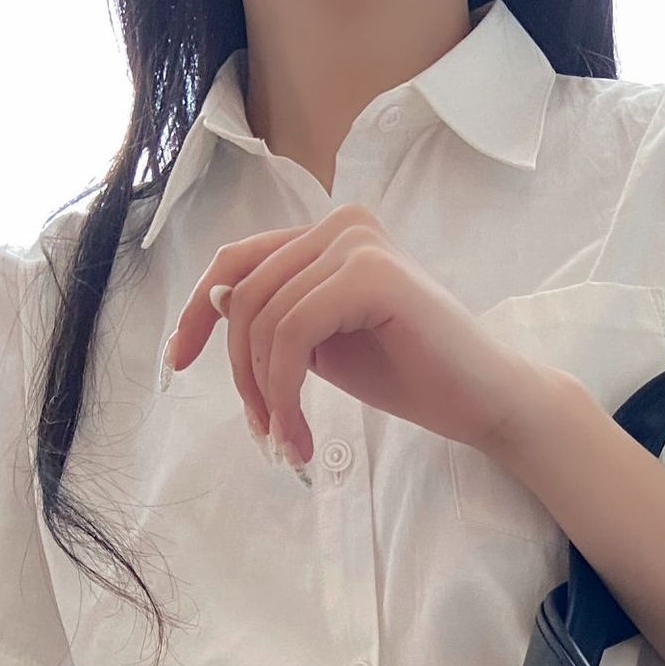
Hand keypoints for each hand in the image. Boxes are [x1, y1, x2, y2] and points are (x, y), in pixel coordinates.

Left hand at [160, 204, 562, 468]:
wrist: (486, 400)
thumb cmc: (414, 376)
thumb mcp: (326, 345)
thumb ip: (278, 321)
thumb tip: (215, 307)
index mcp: (330, 234)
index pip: (239, 262)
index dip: (198, 311)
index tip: (177, 362)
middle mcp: (342, 223)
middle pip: (244, 295)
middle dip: (241, 374)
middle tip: (265, 434)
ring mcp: (357, 242)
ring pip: (265, 319)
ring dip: (266, 394)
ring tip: (287, 442)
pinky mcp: (371, 274)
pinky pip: (293, 334)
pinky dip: (284, 391)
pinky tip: (299, 432)